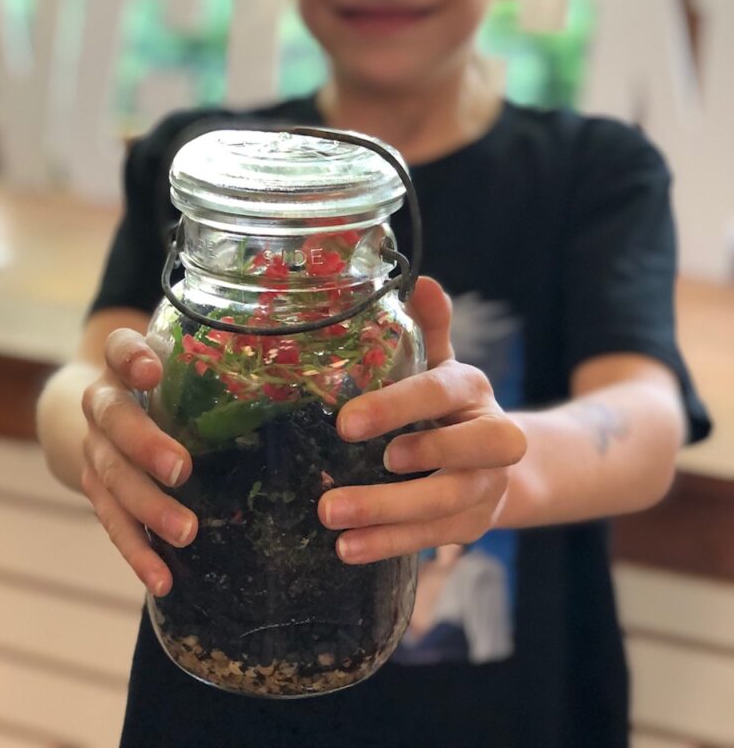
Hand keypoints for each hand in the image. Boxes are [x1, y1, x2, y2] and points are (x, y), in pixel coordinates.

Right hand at [80, 329, 196, 596]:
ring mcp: (94, 450)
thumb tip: (303, 382)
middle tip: (182, 469)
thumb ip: (220, 366)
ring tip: (185, 532)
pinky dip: (137, 553)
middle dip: (146, 446)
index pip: (118, 348)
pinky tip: (162, 580)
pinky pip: (113, 524)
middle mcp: (101, 403)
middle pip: (114, 420)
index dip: (132, 358)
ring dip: (148, 508)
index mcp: (122, 364)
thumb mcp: (184, 364)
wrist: (106, 411)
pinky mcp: (97, 491)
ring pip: (112, 479)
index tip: (152, 371)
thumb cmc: (167, 383)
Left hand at [318, 277, 526, 563]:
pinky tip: (347, 549)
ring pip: (447, 505)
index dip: (398, 406)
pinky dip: (391, 544)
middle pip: (464, 456)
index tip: (346, 423)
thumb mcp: (441, 363)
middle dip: (406, 467)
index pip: (441, 393)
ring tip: (330, 517)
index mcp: (473, 390)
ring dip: (387, 516)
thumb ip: (429, 327)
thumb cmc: (448, 403)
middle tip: (343, 475)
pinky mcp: (474, 525)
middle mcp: (492, 438)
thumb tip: (421, 280)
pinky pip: (436, 539)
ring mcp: (487, 486)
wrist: (497, 460)